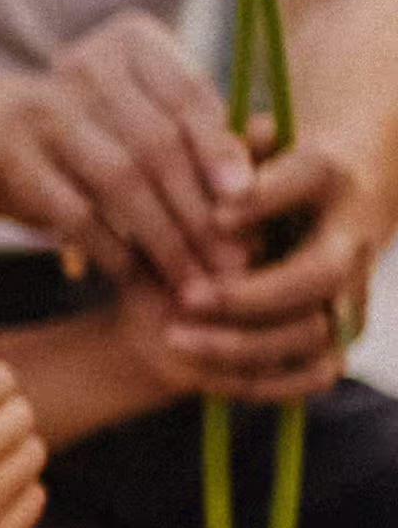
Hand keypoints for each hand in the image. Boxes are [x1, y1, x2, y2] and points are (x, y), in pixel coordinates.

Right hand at [0, 12, 250, 286]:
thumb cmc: (63, 132)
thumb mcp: (121, 115)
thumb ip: (182, 134)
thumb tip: (250, 189)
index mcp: (126, 46)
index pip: (188, 96)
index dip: (220, 148)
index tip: (246, 201)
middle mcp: (82, 69)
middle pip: (159, 143)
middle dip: (200, 210)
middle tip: (232, 264)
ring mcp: (38, 113)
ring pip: (121, 178)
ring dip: (165, 237)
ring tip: (192, 283)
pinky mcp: (4, 160)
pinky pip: (72, 210)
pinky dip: (110, 248)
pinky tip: (133, 276)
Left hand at [155, 128, 373, 400]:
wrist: (321, 196)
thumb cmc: (260, 165)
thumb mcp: (243, 146)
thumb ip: (222, 157)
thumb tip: (217, 206)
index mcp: (330, 177)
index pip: (308, 177)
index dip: (265, 199)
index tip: (216, 214)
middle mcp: (352, 237)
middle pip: (317, 276)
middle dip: (248, 295)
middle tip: (187, 297)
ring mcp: (351, 289)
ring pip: (314, 331)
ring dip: (244, 343)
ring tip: (175, 337)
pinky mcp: (341, 333)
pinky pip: (315, 372)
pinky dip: (265, 381)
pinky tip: (205, 376)